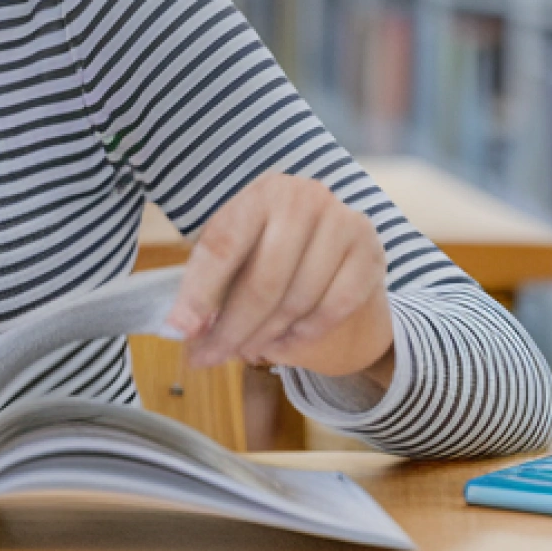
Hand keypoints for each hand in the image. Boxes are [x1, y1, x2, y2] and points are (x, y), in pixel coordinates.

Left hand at [162, 170, 394, 385]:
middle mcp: (304, 197)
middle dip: (233, 328)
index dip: (199, 293)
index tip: (180, 331)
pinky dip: (304, 333)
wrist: (339, 256)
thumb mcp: (235, 259)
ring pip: (297, 300)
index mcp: (260, 192)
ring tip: (246, 350)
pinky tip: (285, 342)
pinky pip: (333, 309)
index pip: (223, 246)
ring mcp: (344, 223)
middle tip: (211, 357)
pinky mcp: (371, 253)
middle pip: (263, 281)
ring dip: (266, 336)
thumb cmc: (271, 255)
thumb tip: (180, 329)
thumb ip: (207, 288)